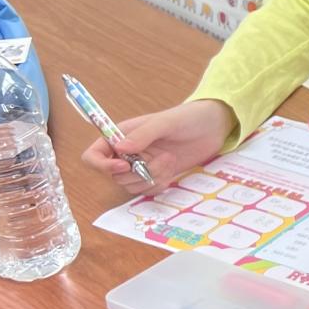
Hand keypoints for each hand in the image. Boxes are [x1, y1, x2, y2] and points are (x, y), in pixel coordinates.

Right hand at [80, 99, 233, 194]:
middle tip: (163, 158)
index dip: (102, 165)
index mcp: (121, 135)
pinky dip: (158, 185)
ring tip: (170, 160)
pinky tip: (172, 172)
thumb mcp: (166, 123)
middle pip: (114, 176)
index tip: (124, 166)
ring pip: (130, 185)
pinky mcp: (155, 175)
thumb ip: (143, 135)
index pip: (94, 155)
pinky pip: (146, 190)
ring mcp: (141, 165)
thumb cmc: (189, 117)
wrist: (214, 127)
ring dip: (151, 178)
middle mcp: (127, 152)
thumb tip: (120, 149)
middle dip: (137, 173)